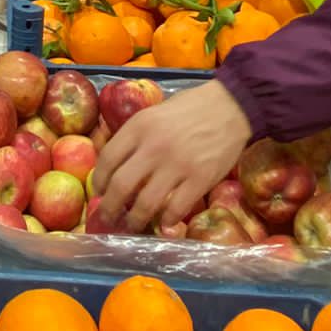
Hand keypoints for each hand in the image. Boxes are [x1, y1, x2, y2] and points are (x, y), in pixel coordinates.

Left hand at [94, 81, 252, 231]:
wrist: (230, 106)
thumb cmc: (190, 108)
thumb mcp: (154, 113)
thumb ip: (135, 136)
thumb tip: (116, 165)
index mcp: (139, 126)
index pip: (108, 159)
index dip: (99, 181)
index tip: (100, 192)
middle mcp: (154, 147)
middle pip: (121, 186)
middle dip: (110, 207)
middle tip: (109, 217)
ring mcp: (177, 165)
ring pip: (145, 203)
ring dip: (135, 219)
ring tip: (133, 224)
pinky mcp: (200, 179)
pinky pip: (176, 208)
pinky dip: (166, 221)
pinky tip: (164, 223)